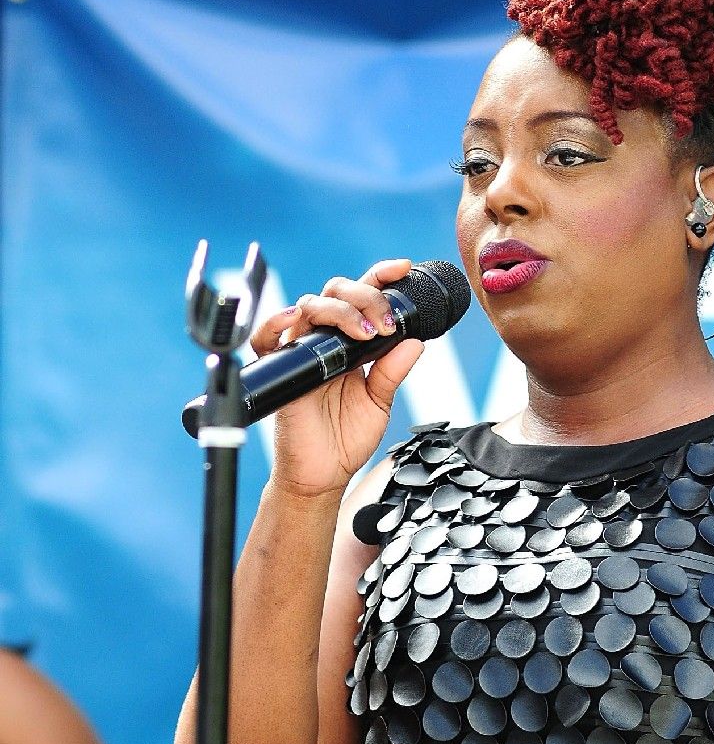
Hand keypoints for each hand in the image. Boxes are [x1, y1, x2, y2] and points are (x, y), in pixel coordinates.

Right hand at [250, 258, 424, 497]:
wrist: (322, 475)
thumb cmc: (345, 439)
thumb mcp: (379, 401)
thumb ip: (393, 370)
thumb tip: (416, 341)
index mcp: (350, 344)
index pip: (362, 298)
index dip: (379, 277)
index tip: (403, 268)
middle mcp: (325, 341)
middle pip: (336, 292)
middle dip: (365, 296)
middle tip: (385, 323)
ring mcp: (301, 352)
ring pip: (310, 306)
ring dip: (341, 310)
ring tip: (365, 333)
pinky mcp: (281, 370)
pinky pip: (267, 338)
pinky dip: (277, 322)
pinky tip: (295, 318)